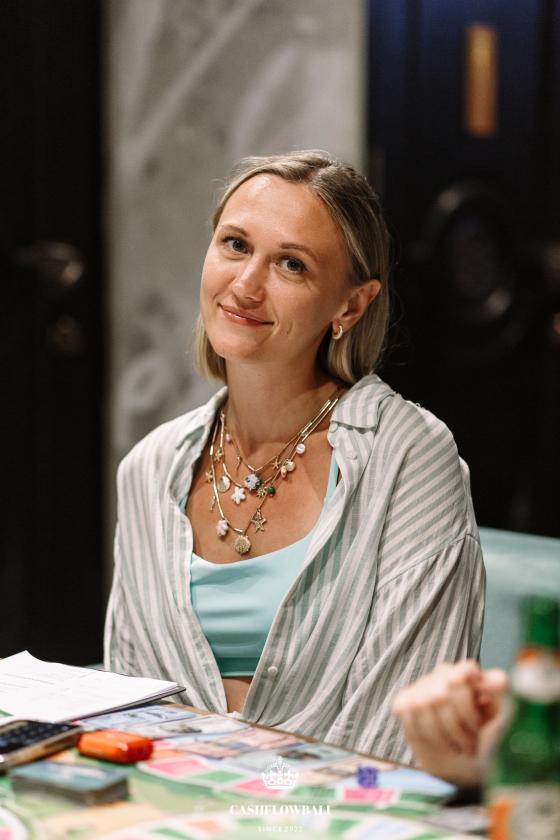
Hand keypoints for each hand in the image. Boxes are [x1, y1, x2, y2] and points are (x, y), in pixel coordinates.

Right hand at [392, 660, 507, 786]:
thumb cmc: (491, 744)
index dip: (467, 707)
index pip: (461, 673)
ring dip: (442, 734)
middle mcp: (445, 674)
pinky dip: (423, 734)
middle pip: (440, 693)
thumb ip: (503, 694)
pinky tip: (437, 741)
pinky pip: (406, 712)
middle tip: (469, 742)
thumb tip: (493, 678)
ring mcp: (423, 687)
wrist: (471, 771)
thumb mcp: (506, 720)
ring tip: (456, 744)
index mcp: (470, 674)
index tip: (479, 727)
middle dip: (456, 727)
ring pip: (422, 703)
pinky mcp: (404, 702)